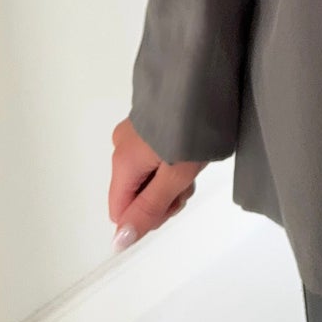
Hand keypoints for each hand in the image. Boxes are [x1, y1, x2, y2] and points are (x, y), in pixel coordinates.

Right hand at [108, 115, 203, 249]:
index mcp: (122, 162)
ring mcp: (134, 134)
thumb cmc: (192, 128)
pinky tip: (188, 151)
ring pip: (146, 177)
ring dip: (169, 179)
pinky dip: (169, 161)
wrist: (203, 78)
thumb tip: (118, 242)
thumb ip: (148, 210)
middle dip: (162, 197)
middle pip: (133, 195)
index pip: (120, 212)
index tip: (174, 198)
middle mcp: (121, 147)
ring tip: (192, 162)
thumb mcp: (175, 176)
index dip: (148, 216)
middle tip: (186, 180)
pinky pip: (152, 158)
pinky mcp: (149, 125)